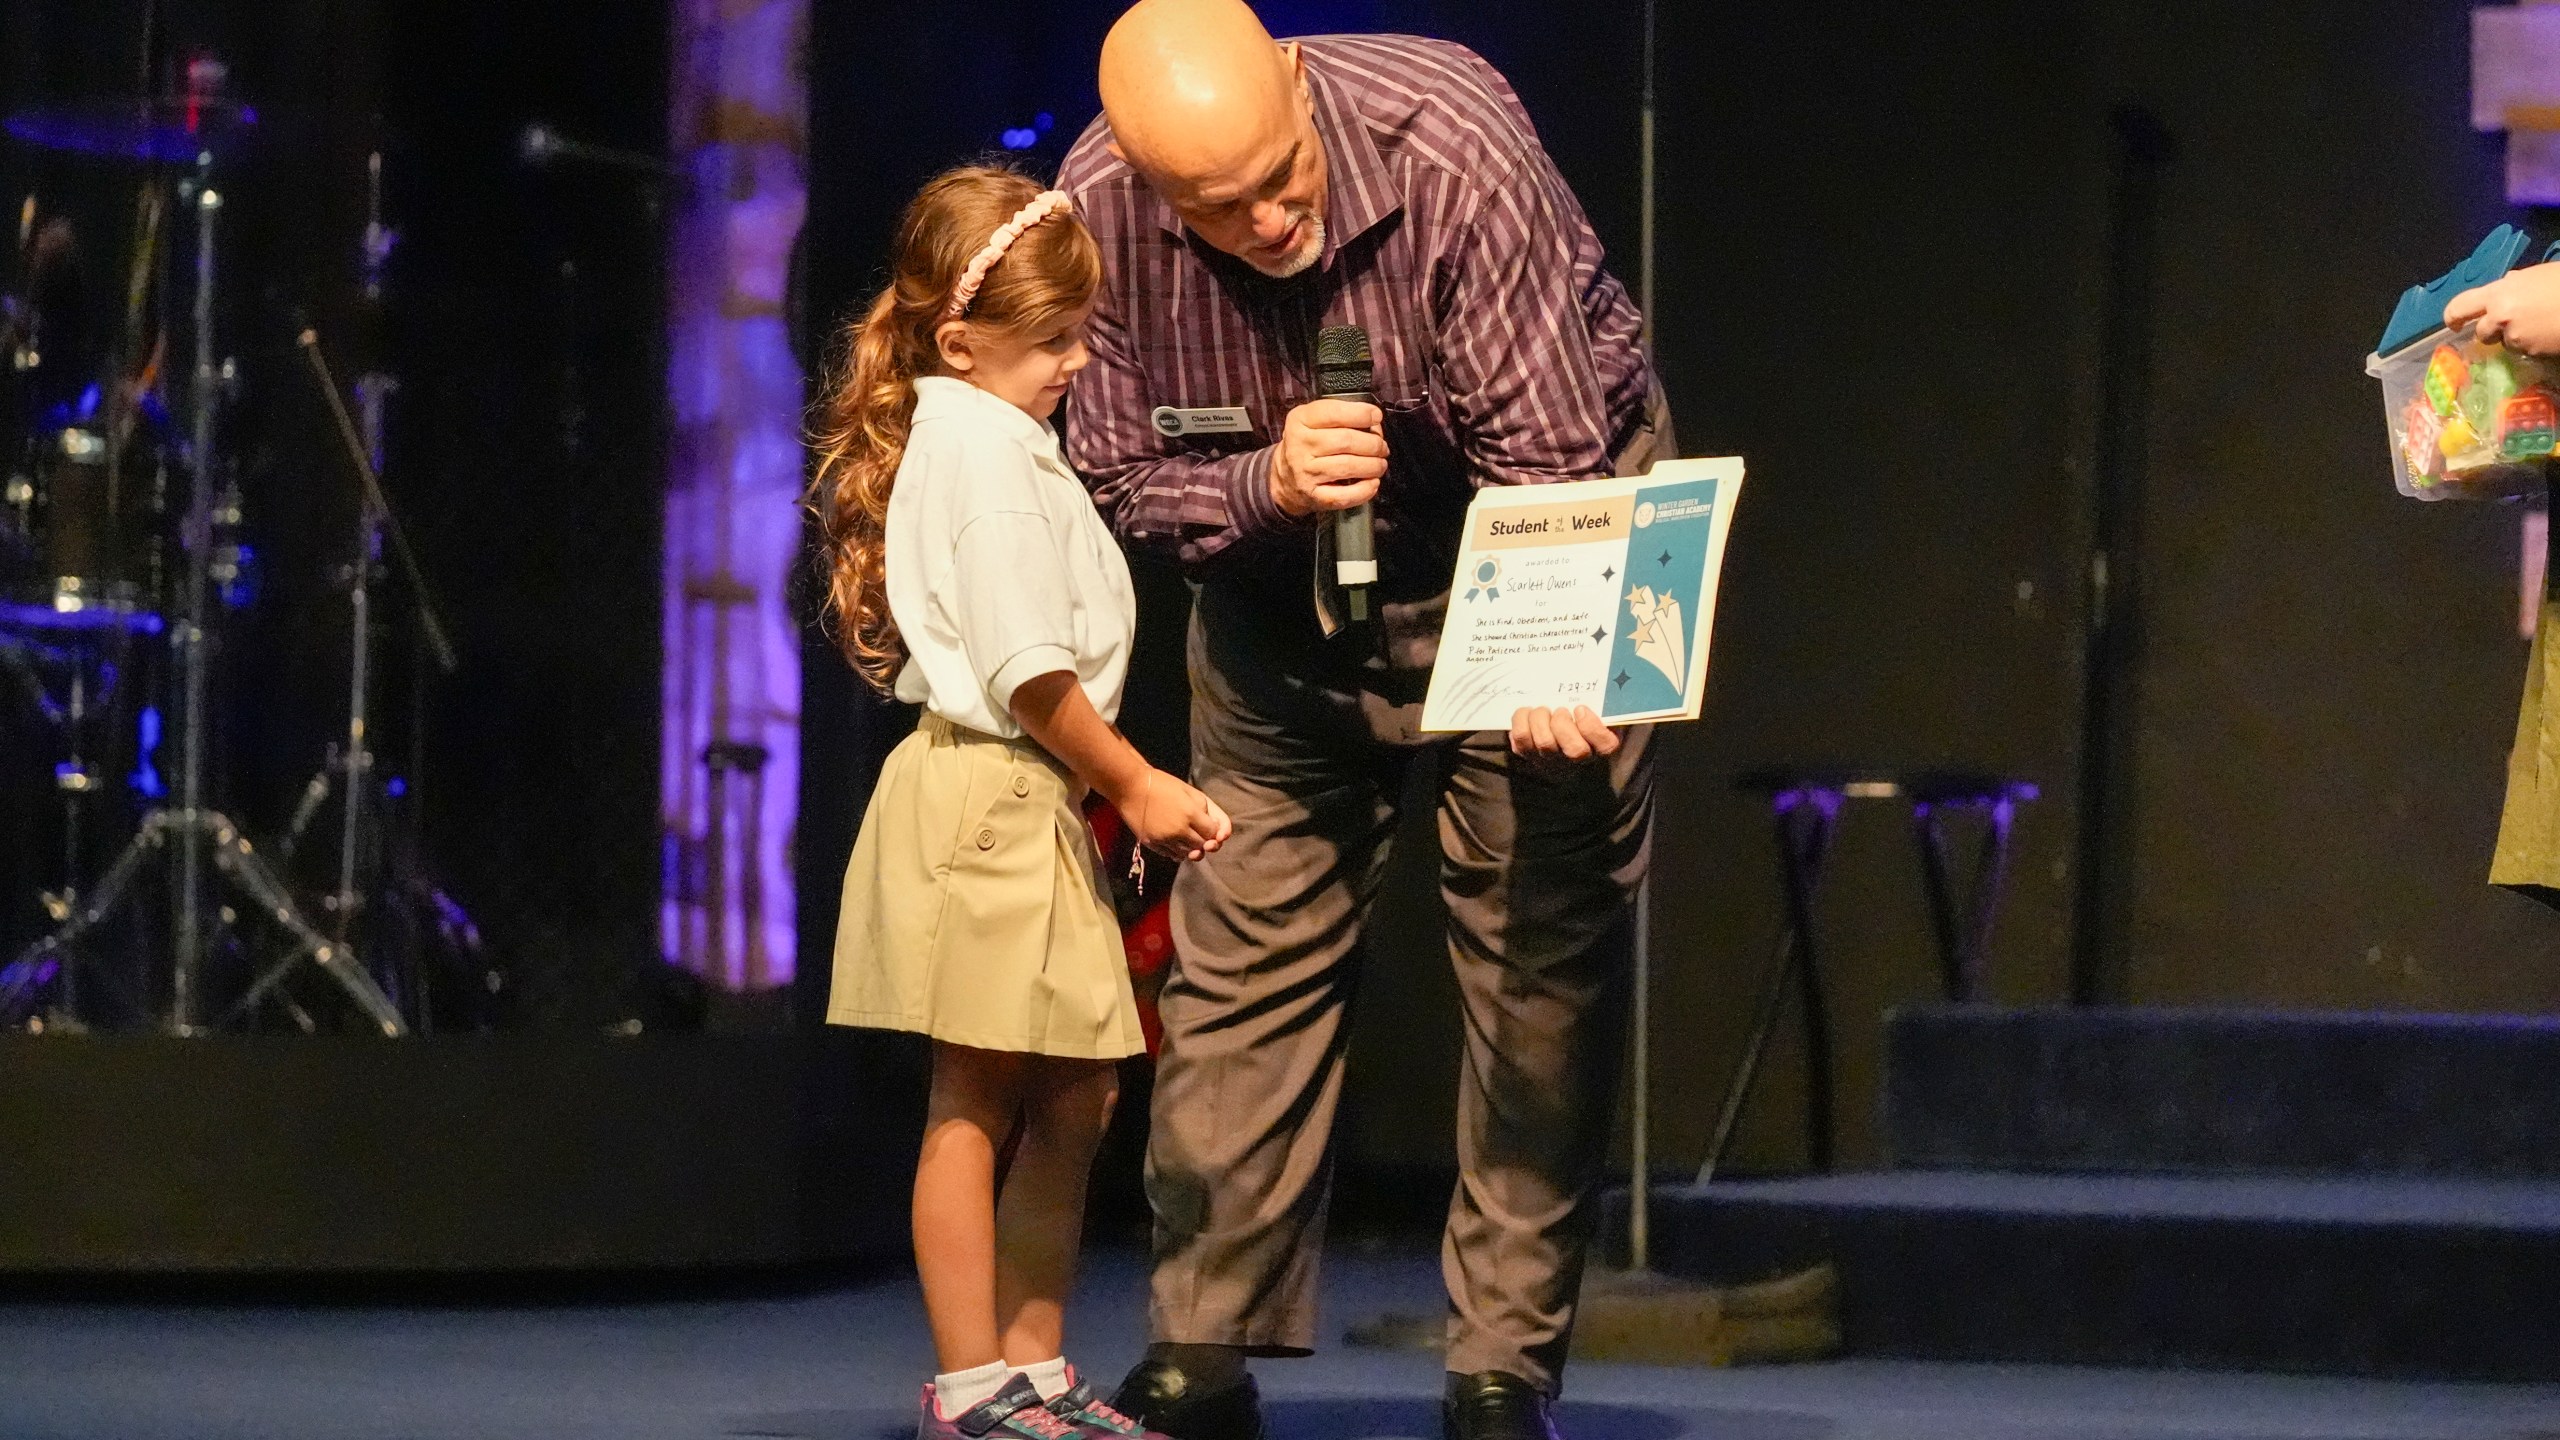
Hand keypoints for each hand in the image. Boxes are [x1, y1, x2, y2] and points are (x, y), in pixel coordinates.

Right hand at [1117, 769, 1232, 861]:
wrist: (1131, 787)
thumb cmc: (1162, 784)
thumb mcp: (1190, 791)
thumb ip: (1206, 809)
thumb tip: (1215, 828)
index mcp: (1191, 814)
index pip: (1212, 833)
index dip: (1215, 832)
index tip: (1210, 827)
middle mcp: (1179, 830)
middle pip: (1202, 846)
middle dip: (1205, 841)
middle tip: (1200, 833)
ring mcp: (1164, 839)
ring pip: (1187, 854)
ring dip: (1191, 848)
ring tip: (1187, 837)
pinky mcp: (1152, 844)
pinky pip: (1171, 855)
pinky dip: (1177, 851)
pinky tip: (1175, 842)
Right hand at [1269, 398, 1386, 517]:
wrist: (1284, 478)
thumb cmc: (1306, 446)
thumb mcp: (1312, 421)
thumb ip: (1339, 416)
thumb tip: (1373, 423)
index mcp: (1300, 420)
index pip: (1334, 413)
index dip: (1361, 414)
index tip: (1376, 416)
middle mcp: (1300, 445)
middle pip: (1346, 441)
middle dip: (1373, 443)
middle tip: (1381, 446)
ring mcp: (1306, 472)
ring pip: (1349, 466)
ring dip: (1373, 465)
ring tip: (1379, 464)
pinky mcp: (1314, 495)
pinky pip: (1345, 495)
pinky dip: (1365, 490)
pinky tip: (1372, 483)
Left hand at [1508, 705, 1620, 772]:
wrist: (1550, 729)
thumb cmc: (1577, 714)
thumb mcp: (1599, 707)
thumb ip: (1605, 700)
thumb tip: (1613, 679)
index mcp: (1600, 745)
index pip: (1606, 746)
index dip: (1592, 727)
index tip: (1580, 708)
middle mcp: (1576, 759)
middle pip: (1574, 750)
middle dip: (1565, 724)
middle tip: (1560, 710)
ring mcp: (1550, 759)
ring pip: (1544, 743)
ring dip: (1542, 719)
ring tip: (1544, 710)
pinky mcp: (1527, 753)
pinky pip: (1521, 737)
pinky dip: (1522, 719)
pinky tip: (1528, 712)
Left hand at [2446, 262, 2559, 355]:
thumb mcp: (2537, 276)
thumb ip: (2515, 284)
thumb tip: (2506, 284)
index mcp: (2500, 291)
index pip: (2461, 306)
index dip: (2453, 317)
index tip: (2453, 325)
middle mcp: (2500, 315)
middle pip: (2481, 333)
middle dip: (2490, 332)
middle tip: (2506, 327)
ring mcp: (2515, 335)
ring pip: (2506, 343)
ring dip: (2516, 338)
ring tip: (2540, 324)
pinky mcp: (2531, 351)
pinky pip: (2525, 351)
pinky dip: (2534, 345)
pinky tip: (2550, 332)